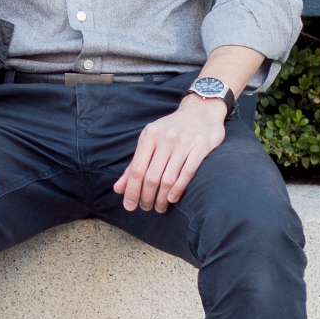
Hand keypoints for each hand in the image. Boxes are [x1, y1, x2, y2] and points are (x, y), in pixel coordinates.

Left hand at [112, 95, 228, 213]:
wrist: (201, 110)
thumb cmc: (171, 129)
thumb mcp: (150, 140)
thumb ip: (134, 165)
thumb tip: (118, 188)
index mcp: (149, 135)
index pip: (136, 169)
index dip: (131, 190)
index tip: (129, 206)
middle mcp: (165, 138)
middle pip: (151, 176)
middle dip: (146, 197)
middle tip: (146, 208)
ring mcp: (184, 142)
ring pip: (168, 177)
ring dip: (162, 197)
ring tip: (159, 207)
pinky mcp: (201, 147)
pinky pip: (187, 172)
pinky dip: (178, 188)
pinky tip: (172, 198)